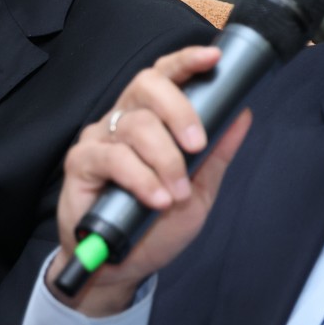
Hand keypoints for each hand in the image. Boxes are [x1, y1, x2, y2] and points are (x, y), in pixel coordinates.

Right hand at [52, 45, 252, 314]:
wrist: (121, 266)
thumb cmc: (156, 225)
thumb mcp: (199, 190)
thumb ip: (218, 154)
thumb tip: (243, 115)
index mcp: (150, 118)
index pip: (165, 75)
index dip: (187, 61)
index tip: (214, 58)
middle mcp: (122, 120)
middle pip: (147, 86)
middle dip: (180, 110)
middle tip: (197, 146)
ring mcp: (99, 139)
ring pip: (136, 126)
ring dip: (165, 160)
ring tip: (176, 193)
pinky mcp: (81, 163)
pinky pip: (114, 158)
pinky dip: (141, 178)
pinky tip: (155, 199)